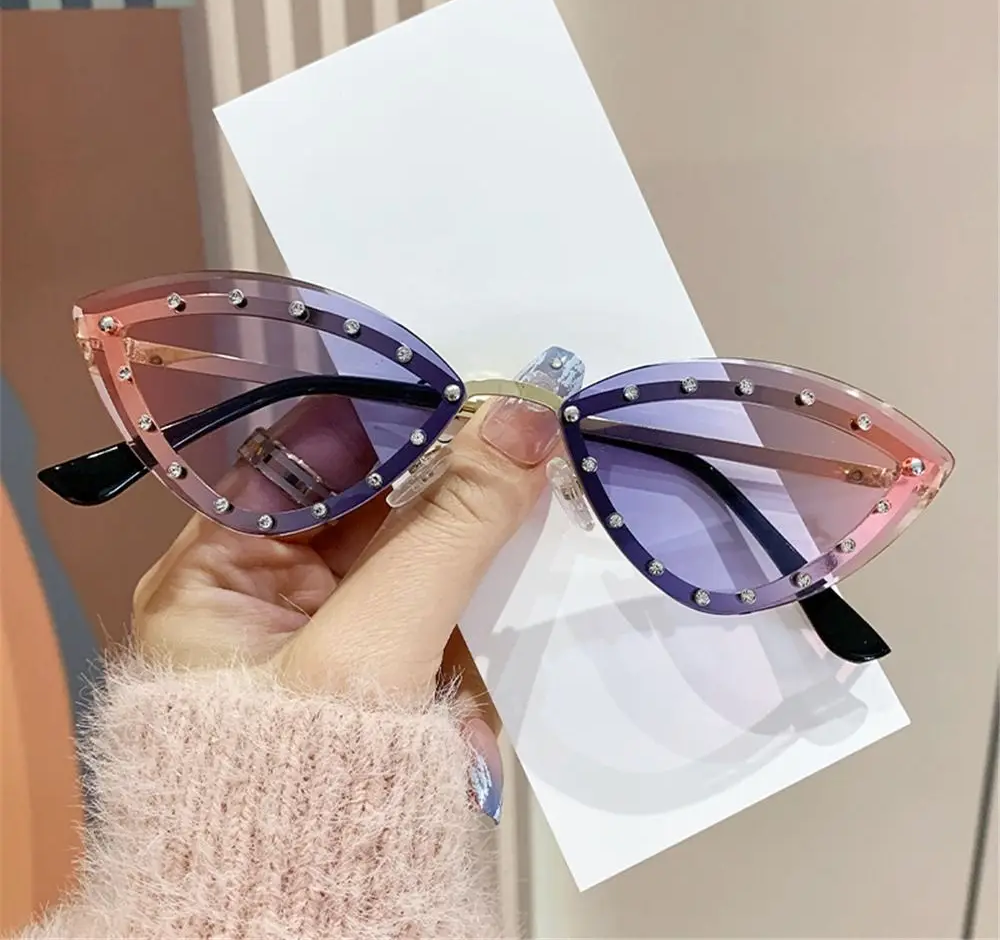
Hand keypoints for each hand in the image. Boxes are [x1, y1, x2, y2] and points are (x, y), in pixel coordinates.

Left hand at [131, 348, 576, 819]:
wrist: (309, 923)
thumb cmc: (295, 788)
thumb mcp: (369, 649)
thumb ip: (446, 531)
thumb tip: (519, 419)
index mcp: (214, 574)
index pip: (299, 460)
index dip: (381, 420)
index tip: (463, 391)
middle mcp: (263, 596)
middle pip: (365, 504)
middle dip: (443, 479)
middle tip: (520, 438)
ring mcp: (326, 634)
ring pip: (411, 554)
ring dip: (473, 538)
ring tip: (535, 496)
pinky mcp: (380, 670)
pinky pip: (434, 606)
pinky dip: (479, 597)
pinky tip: (522, 576)